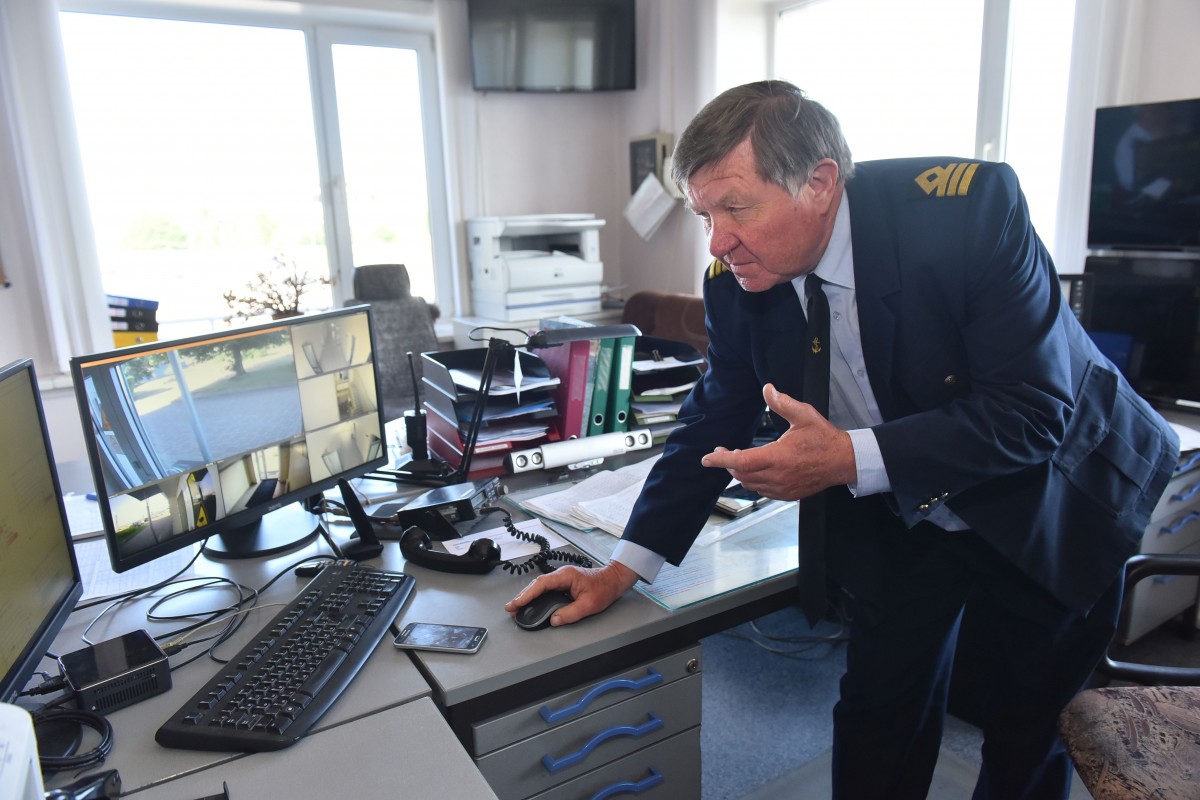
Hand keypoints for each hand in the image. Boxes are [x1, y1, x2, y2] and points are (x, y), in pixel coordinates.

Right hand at [504, 561, 638, 626]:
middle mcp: (561, 575)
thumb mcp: (589, 604)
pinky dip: (536, 595)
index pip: (541, 585)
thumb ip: (570, 613)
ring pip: (540, 586)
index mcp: (565, 576)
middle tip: (511, 608)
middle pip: (536, 584)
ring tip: (517, 607)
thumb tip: (554, 620)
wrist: (614, 579)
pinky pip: (546, 588)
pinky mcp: (564, 583)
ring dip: (528, 596)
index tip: (516, 604)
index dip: (526, 595)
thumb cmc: (604, 588)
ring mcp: (562, 578)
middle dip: (522, 596)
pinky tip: (531, 602)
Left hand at [700, 383, 855, 500]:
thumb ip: (782, 403)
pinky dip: (753, 481)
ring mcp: (783, 488)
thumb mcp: (804, 415)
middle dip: (728, 463)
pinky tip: (754, 471)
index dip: (721, 460)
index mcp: (779, 457)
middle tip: (724, 451)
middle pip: (741, 474)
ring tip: (738, 459)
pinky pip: (762, 491)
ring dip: (740, 473)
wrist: (844, 461)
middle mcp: (778, 476)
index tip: (707, 458)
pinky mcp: (788, 494)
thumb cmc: (825, 439)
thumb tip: (768, 389)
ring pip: (750, 484)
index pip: (741, 461)